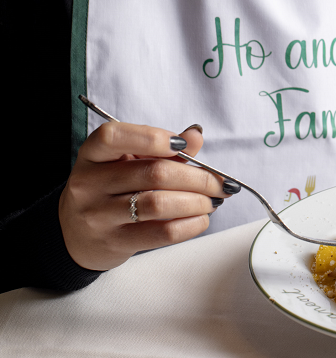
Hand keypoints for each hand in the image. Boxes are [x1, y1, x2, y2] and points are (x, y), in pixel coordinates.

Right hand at [58, 122, 232, 269]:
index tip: (183, 146)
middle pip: (153, 173)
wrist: (75, 235)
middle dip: (198, 177)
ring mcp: (98, 215)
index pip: (114, 136)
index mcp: (92, 154)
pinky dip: (190, 225)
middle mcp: (89, 183)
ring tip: (213, 201)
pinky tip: (201, 219)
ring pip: (159, 204)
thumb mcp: (126, 161)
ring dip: (197, 202)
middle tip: (220, 183)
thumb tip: (196, 135)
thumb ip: (161, 148)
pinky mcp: (114, 242)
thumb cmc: (110, 190)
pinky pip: (161, 233)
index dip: (153, 137)